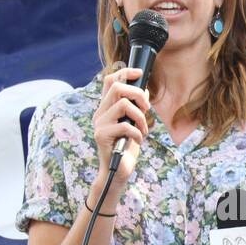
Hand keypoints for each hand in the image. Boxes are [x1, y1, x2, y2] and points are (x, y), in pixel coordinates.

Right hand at [92, 66, 149, 187]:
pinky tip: (138, 140)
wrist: (117, 172)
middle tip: (146, 109)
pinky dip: (137, 132)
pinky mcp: (101, 136)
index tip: (140, 73)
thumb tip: (144, 90)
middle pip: (117, 88)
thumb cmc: (126, 148)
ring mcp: (99, 124)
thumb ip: (137, 108)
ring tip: (143, 129)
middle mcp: (100, 113)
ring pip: (122, 104)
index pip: (110, 81)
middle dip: (137, 94)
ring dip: (140, 117)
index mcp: (106, 108)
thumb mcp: (135, 125)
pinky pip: (125, 125)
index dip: (125, 72)